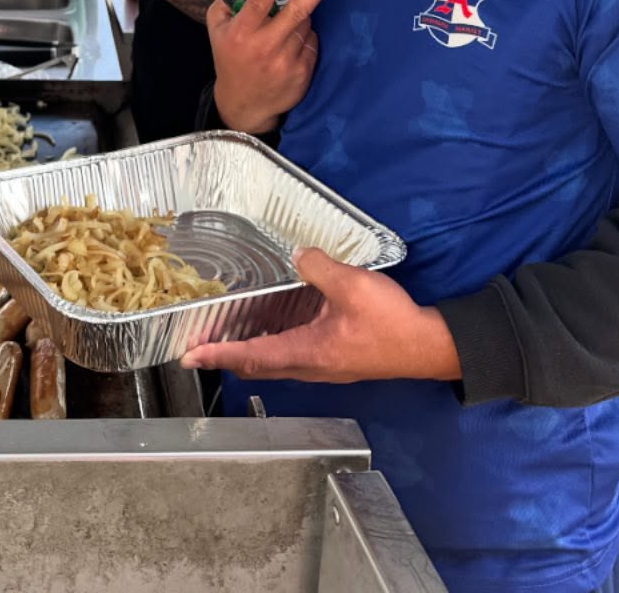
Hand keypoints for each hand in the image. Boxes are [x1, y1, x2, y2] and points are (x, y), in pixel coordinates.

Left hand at [181, 247, 460, 383]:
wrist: (427, 345)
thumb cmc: (390, 322)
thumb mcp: (352, 286)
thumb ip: (319, 268)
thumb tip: (296, 255)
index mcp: (306, 352)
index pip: (252, 355)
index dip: (219, 354)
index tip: (190, 355)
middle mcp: (310, 364)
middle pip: (258, 364)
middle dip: (228, 354)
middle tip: (201, 343)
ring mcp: (324, 363)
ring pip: (276, 360)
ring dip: (250, 349)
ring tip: (227, 332)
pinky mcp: (336, 356)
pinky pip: (293, 352)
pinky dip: (272, 342)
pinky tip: (274, 322)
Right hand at [208, 0, 345, 134]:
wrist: (243, 103)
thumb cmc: (230, 56)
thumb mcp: (217, 26)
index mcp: (241, 33)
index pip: (256, 5)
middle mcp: (265, 47)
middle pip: (296, 12)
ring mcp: (286, 62)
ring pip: (306, 23)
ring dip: (300, 18)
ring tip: (282, 30)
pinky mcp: (302, 73)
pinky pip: (312, 41)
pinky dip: (305, 37)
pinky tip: (289, 47)